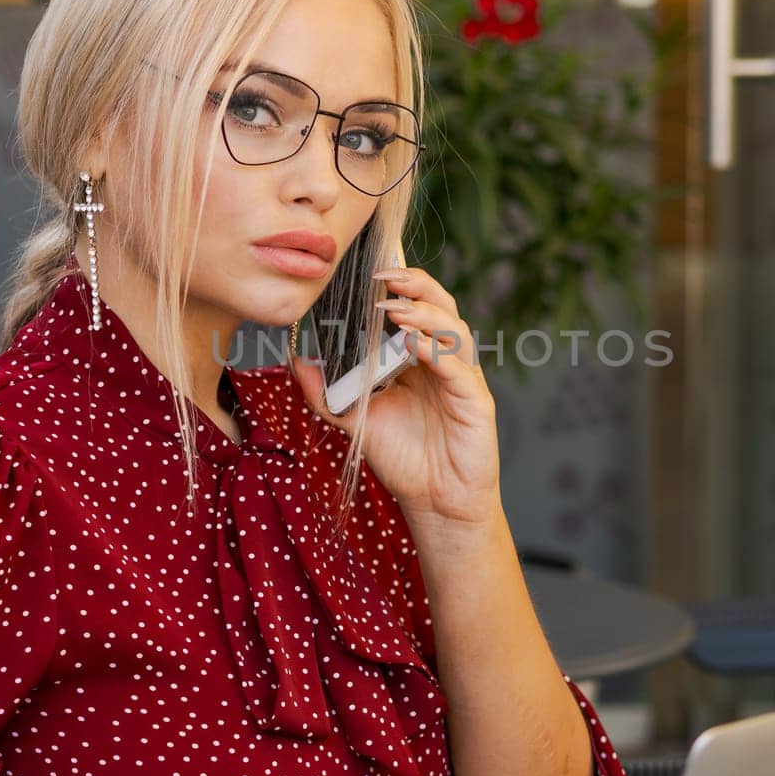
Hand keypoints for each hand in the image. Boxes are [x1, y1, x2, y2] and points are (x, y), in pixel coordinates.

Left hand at [290, 265, 502, 531]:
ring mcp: (463, 378)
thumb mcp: (355, 419)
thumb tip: (298, 360)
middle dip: (415, 286)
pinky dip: (437, 352)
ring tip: (393, 309)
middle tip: (384, 277)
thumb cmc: (404, 457)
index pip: (416, 307)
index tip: (368, 273)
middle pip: (440, 306)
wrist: (434, 502)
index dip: (398, 286)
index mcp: (420, 357)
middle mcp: (445, 361)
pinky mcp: (477, 402)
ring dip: (423, 314)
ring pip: (453, 330)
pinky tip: (414, 344)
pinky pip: (459, 369)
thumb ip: (326, 392)